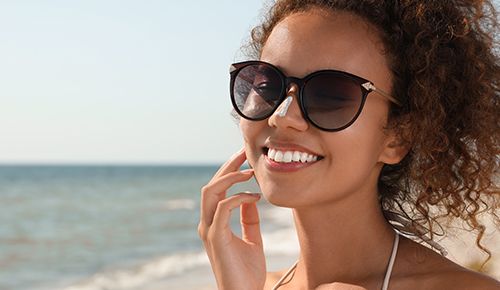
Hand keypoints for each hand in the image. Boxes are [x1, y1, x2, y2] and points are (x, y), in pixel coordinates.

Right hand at [198, 149, 265, 289]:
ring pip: (210, 192)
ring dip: (230, 177)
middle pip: (211, 185)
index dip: (229, 171)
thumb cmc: (246, 272)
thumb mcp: (252, 239)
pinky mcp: (215, 238)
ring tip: (249, 171)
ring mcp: (209, 230)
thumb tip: (252, 198)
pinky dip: (238, 197)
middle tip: (244, 152)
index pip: (217, 189)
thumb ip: (249, 219)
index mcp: (214, 223)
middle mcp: (207, 223)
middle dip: (227, 166)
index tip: (245, 159)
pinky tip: (254, 196)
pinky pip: (223, 208)